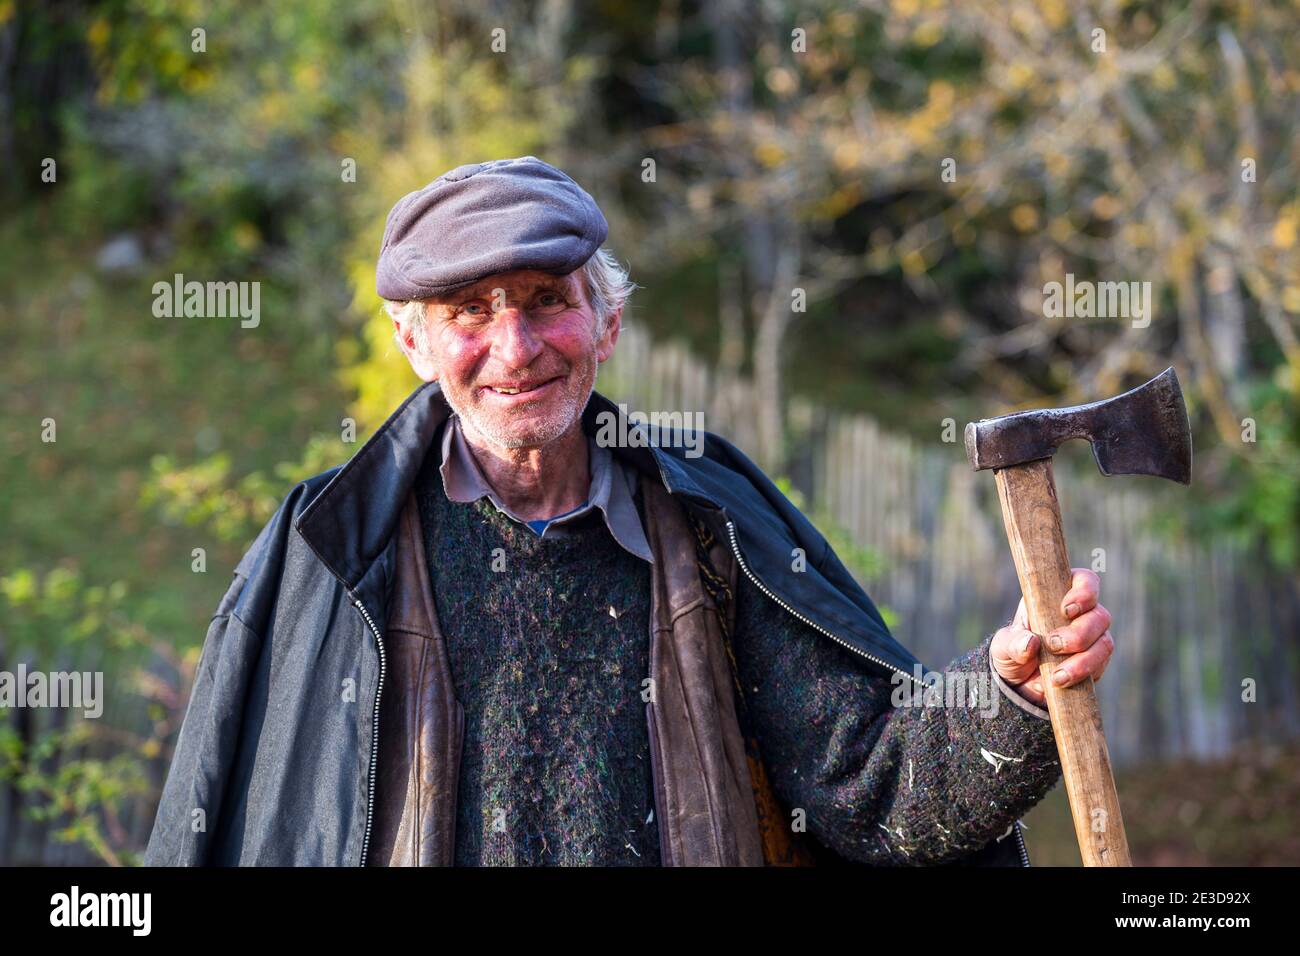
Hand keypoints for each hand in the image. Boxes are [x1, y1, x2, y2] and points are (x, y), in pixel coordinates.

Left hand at [989, 569, 1113, 707]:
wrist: (1019, 685)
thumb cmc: (1012, 652)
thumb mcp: (1003, 646)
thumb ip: (1012, 642)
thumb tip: (1030, 643)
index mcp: (1057, 597)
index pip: (1084, 581)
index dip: (1084, 592)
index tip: (1067, 610)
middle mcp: (1081, 615)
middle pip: (1099, 615)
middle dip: (1079, 634)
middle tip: (1054, 646)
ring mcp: (1092, 639)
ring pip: (1104, 643)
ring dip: (1083, 661)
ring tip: (1057, 676)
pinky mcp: (1096, 663)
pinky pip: (1100, 667)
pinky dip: (1082, 676)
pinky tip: (1059, 683)